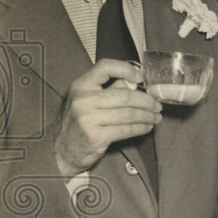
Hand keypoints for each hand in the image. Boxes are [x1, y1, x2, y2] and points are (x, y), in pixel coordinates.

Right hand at [53, 60, 162, 176]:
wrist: (60, 150)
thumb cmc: (77, 123)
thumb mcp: (87, 100)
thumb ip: (109, 89)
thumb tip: (135, 81)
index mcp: (81, 86)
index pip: (105, 67)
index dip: (127, 69)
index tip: (141, 77)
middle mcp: (83, 100)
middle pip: (125, 95)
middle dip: (146, 101)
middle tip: (157, 105)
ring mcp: (88, 118)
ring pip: (128, 113)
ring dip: (147, 115)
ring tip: (156, 117)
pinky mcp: (96, 136)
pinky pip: (126, 129)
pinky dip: (141, 128)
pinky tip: (147, 127)